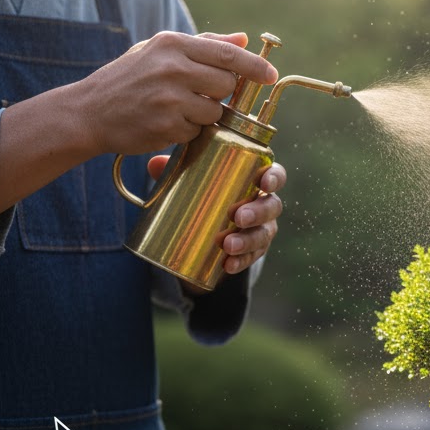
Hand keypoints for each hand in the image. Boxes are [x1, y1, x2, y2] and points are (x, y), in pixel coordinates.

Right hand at [78, 31, 277, 155]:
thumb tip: (243, 40)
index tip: (271, 75)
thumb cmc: (129, 79)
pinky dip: (188, 130)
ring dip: (205, 114)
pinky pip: (198, 130)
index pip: (227, 55)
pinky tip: (165, 122)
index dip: (255, 67)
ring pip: (216, 110)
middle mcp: (172, 68)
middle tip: (198, 93)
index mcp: (172, 44)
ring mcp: (170, 98)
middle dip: (221, 92)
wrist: (88, 111)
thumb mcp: (159, 51)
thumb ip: (204, 44)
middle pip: (227, 84)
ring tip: (176, 108)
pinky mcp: (167, 125)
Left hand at [146, 157, 285, 276]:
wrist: (207, 230)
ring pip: (264, 234)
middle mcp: (264, 205)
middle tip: (238, 217)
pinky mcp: (253, 252)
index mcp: (256, 181)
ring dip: (248, 240)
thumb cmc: (206, 194)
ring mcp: (261, 229)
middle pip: (272, 207)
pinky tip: (228, 265)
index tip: (263, 182)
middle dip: (258, 212)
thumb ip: (176, 170)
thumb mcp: (192, 181)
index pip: (274, 175)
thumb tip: (154, 164)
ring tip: (228, 245)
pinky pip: (252, 258)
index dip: (274, 177)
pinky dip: (241, 262)